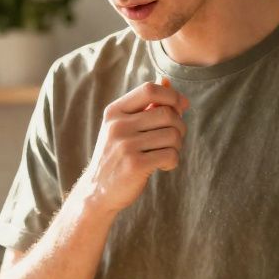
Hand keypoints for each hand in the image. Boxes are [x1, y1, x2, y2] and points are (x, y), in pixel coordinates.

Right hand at [80, 78, 188, 213]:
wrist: (97, 191)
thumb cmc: (116, 156)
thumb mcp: (124, 127)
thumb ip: (147, 107)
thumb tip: (171, 86)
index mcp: (114, 112)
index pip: (149, 89)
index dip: (171, 95)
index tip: (181, 105)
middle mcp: (118, 126)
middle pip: (167, 113)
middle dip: (179, 125)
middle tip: (174, 138)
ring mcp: (125, 146)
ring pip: (172, 135)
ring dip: (177, 146)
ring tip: (167, 153)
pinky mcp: (134, 165)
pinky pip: (170, 155)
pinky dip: (173, 162)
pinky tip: (163, 166)